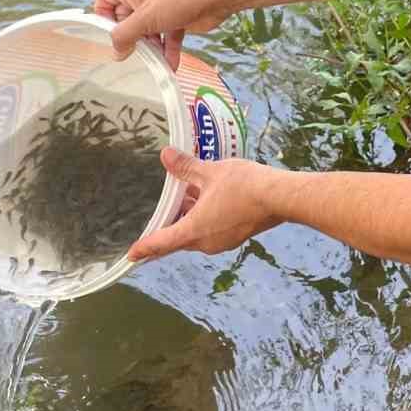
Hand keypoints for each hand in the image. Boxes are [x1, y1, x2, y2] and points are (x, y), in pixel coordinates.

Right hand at [93, 0, 229, 69]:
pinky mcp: (177, 19)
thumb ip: (125, 35)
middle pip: (126, 20)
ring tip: (151, 65)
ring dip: (150, 49)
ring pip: (147, 32)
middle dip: (129, 38)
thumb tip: (116, 52)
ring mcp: (160, 8)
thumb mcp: (145, 18)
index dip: (102, 15)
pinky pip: (167, 37)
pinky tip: (170, 67)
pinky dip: (168, 51)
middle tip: (130, 55)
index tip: (106, 34)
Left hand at [128, 147, 281, 261]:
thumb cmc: (244, 185)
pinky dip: (203, 217)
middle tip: (160, 207)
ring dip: (188, 217)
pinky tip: (207, 196)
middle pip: (178, 237)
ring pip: (195, 232)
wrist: (280, 197)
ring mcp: (222, 241)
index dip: (144, 248)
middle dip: (168, 222)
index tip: (131, 255)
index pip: (161, 242)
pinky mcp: (235, 236)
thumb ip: (186, 167)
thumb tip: (166, 156)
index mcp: (194, 230)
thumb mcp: (210, 171)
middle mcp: (206, 242)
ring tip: (185, 193)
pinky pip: (210, 230)